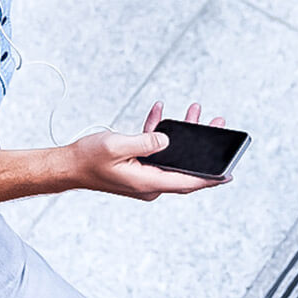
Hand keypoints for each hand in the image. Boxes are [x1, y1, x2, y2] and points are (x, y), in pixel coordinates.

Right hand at [65, 101, 229, 201]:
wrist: (68, 166)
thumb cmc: (88, 159)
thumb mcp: (118, 145)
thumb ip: (146, 141)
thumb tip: (167, 139)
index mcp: (148, 183)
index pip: (186, 182)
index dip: (210, 178)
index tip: (229, 173)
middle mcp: (149, 184)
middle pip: (183, 166)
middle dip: (201, 145)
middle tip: (216, 125)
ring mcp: (143, 176)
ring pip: (171, 157)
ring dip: (181, 135)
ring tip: (193, 114)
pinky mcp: (136, 168)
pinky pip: (154, 152)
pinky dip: (158, 134)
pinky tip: (160, 114)